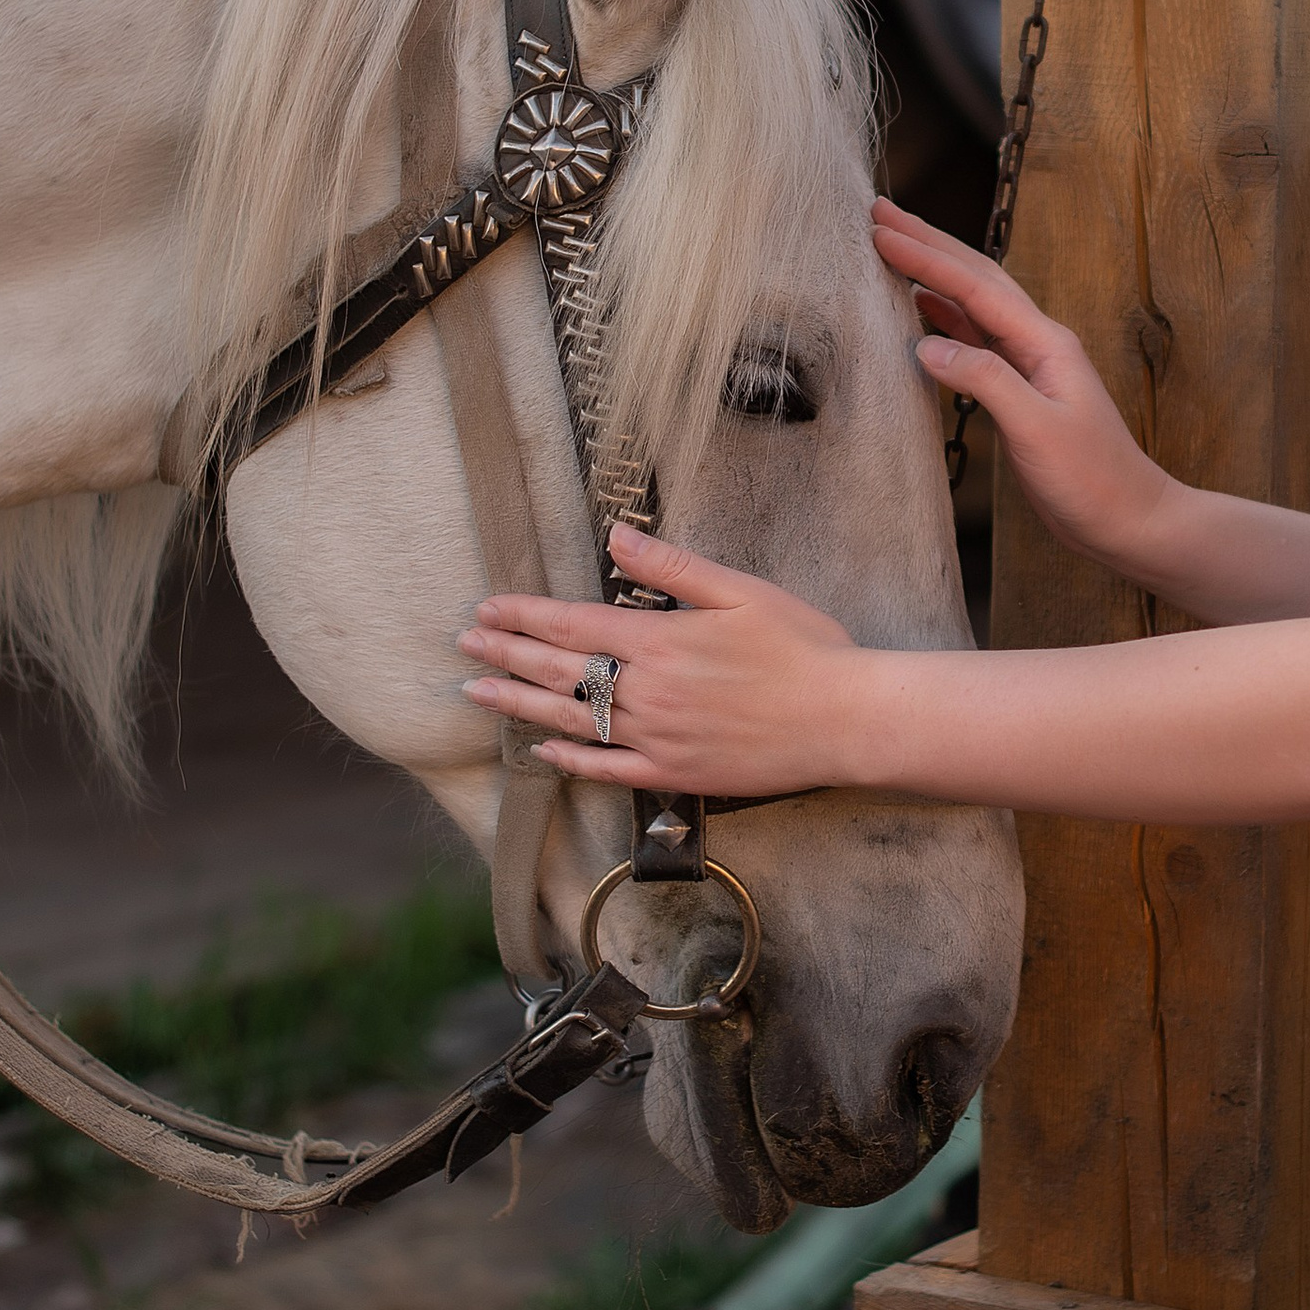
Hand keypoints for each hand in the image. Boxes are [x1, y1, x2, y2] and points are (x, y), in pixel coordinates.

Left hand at [460, 524, 863, 793]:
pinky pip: (609, 770)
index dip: (524, 616)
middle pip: (561, 672)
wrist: (846, 720)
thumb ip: (673, 568)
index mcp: (661, 642)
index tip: (486, 608)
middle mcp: (648, 693)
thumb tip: (617, 536)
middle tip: (463, 644)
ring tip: (476, 695)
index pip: (574, 626)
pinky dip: (571, 760)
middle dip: (506, 655)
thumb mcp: (742, 591)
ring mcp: (658, 738)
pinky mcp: (676, 774)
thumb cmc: (804, 648)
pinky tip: (543, 750)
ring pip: (572, 720)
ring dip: (519, 706)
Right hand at [872, 197, 1177, 574]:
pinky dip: (944, 314)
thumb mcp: (1037, 431)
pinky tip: (921, 308)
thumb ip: (985, 381)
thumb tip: (926, 345)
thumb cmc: (1093, 480)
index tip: (880, 231)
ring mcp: (1030, 364)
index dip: (926, 257)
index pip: (976, 287)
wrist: (1129, 520)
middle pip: (976, 278)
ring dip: (933, 272)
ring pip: (973, 302)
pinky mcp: (1020, 390)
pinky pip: (975, 337)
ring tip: (891, 245)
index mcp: (1046, 342)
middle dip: (927, 243)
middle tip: (878, 212)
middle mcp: (1038, 342)